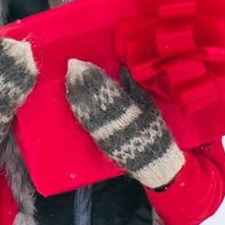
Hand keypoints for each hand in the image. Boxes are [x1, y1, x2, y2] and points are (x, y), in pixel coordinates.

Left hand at [64, 60, 182, 189]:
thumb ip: (135, 88)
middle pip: (92, 96)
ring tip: (69, 76)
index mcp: (128, 111)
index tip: (85, 64)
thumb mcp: (150, 107)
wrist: (151, 161)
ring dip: (76, 91)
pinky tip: (71, 96)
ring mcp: (102, 130)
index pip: (106, 89)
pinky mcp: (97, 138)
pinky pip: (83, 120)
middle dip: (81, 80)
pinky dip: (76, 107)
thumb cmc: (154, 131)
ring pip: (85, 107)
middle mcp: (112, 120)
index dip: (94, 76)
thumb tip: (122, 69)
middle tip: (72, 64)